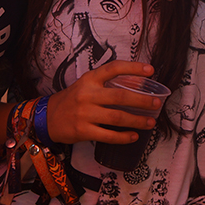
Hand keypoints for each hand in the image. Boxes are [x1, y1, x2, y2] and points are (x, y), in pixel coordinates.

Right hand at [45, 60, 159, 144]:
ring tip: (150, 122)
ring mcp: (85, 113)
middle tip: (156, 103)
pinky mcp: (83, 131)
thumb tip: (136, 86)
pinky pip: (108, 135)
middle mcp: (87, 94)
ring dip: (137, 120)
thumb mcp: (86, 85)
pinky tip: (133, 136)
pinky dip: (123, 137)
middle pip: (120, 96)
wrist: (47, 118)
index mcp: (90, 79)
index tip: (150, 70)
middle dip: (142, 101)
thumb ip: (106, 84)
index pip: (113, 68)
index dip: (133, 68)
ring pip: (117, 117)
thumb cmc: (72, 99)